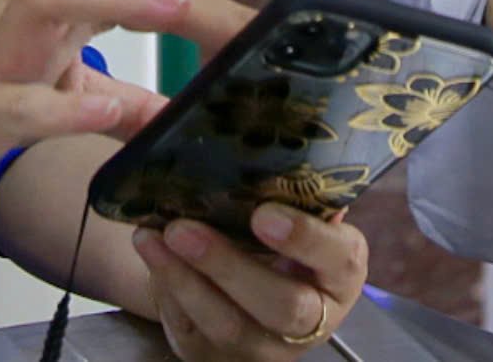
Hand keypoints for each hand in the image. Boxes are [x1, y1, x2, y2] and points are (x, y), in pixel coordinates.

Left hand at [133, 204, 367, 361]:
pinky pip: (192, 331)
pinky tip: (151, 254)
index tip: (264, 213)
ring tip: (152, 237)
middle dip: (229, 267)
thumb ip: (294, 188)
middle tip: (184, 228)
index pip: (341, 259)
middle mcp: (312, 320)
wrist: (248, 285)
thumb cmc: (276, 235)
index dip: (306, 238)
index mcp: (340, 274)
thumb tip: (280, 150)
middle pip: (283, 306)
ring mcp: (264, 346)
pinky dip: (167, 290)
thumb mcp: (294, 211)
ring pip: (229, 326)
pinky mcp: (217, 356)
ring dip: (185, 278)